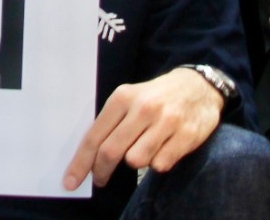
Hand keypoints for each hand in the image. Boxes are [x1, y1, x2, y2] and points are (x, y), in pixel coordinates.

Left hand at [64, 68, 222, 190]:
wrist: (198, 87)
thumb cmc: (156, 96)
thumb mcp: (131, 97)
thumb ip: (112, 122)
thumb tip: (89, 155)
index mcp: (123, 97)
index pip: (95, 136)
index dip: (81, 162)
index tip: (71, 181)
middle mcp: (143, 108)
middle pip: (111, 151)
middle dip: (101, 171)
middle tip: (100, 180)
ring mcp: (165, 122)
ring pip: (136, 161)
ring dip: (135, 162)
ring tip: (142, 148)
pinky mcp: (185, 136)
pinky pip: (160, 165)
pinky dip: (158, 163)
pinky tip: (163, 148)